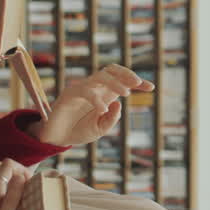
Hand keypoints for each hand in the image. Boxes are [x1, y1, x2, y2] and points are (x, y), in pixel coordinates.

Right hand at [29, 65, 154, 146]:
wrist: (57, 139)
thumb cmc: (79, 131)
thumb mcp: (100, 129)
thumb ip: (112, 119)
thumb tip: (118, 103)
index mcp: (105, 93)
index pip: (122, 80)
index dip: (137, 81)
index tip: (151, 87)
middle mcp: (94, 88)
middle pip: (111, 70)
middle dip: (126, 74)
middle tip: (138, 83)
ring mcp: (81, 89)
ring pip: (99, 76)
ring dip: (114, 83)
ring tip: (125, 94)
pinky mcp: (69, 94)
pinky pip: (84, 90)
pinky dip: (96, 99)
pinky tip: (103, 109)